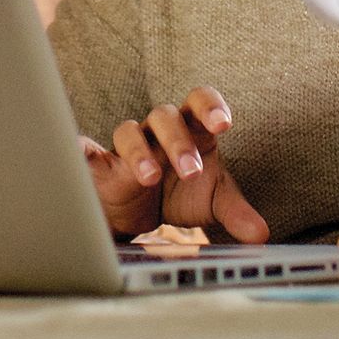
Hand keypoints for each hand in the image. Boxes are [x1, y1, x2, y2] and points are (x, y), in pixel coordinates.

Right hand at [78, 86, 267, 242]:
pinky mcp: (103, 164)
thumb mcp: (212, 202)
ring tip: (151, 177)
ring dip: (141, 152)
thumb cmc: (182, 192)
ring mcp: (130, 145)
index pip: (200, 102)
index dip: (210, 106)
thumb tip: (260, 235)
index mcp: (192, 129)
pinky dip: (81, 151)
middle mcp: (159, 130)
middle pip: (165, 116)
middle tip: (190, 170)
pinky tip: (78, 153)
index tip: (224, 123)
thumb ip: (236, 213)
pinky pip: (88, 151)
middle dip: (178, 142)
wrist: (145, 211)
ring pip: (129, 131)